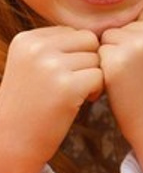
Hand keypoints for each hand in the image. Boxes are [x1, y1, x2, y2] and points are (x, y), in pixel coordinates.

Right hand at [0, 25, 102, 172]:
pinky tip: (81, 102)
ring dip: (93, 77)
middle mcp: (37, 48)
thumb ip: (56, 44)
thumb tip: (101, 31)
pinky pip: (101, 77)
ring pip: (97, 59)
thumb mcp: (31, 64)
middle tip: (76, 83)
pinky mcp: (67, 86)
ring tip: (74, 94)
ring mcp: (51, 66)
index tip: (62, 74)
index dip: (77, 54)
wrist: (11, 142)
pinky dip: (97, 90)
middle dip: (89, 61)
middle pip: (89, 40)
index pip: (74, 32)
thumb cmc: (30, 103)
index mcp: (27, 39)